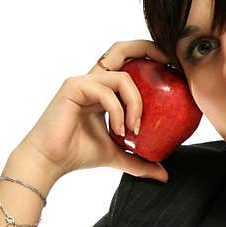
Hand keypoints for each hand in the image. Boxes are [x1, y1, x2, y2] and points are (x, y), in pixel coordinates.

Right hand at [18, 40, 171, 182]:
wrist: (50, 162)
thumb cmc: (78, 154)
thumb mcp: (118, 156)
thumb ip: (140, 161)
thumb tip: (164, 175)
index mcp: (105, 90)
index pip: (129, 63)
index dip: (151, 57)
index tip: (174, 72)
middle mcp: (94, 81)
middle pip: (124, 51)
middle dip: (150, 51)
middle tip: (172, 72)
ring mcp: (84, 81)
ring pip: (122, 78)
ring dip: (135, 105)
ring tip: (133, 130)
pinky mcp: (73, 87)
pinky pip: (106, 92)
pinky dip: (118, 112)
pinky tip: (119, 131)